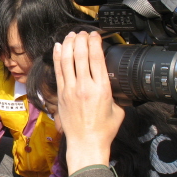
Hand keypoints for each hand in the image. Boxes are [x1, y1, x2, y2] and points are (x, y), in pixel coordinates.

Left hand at [54, 31, 124, 173]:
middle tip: (83, 32)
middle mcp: (84, 87)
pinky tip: (59, 47)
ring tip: (71, 35)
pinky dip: (58, 57)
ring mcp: (70, 89)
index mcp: (102, 89)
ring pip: (67, 60)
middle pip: (81, 55)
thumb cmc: (103, 130)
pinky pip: (58, 71)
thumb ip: (115, 94)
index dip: (95, 42)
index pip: (97, 58)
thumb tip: (114, 85)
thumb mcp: (118, 109)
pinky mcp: (61, 94)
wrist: (86, 143)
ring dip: (69, 44)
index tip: (95, 34)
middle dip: (81, 39)